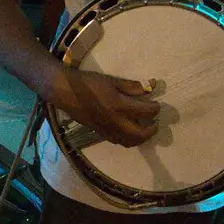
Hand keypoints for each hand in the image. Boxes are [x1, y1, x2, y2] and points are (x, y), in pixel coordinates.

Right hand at [45, 68, 159, 147]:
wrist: (66, 92)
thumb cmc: (89, 83)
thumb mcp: (112, 80)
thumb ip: (133, 86)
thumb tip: (151, 86)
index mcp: (120, 106)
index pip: (146, 112)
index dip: (155, 108)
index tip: (156, 104)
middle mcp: (115, 122)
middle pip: (140, 134)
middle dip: (151, 130)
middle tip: (155, 123)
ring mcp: (107, 129)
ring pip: (129, 142)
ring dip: (141, 138)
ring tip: (145, 130)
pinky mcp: (100, 132)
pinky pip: (118, 141)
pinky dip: (128, 139)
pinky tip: (128, 131)